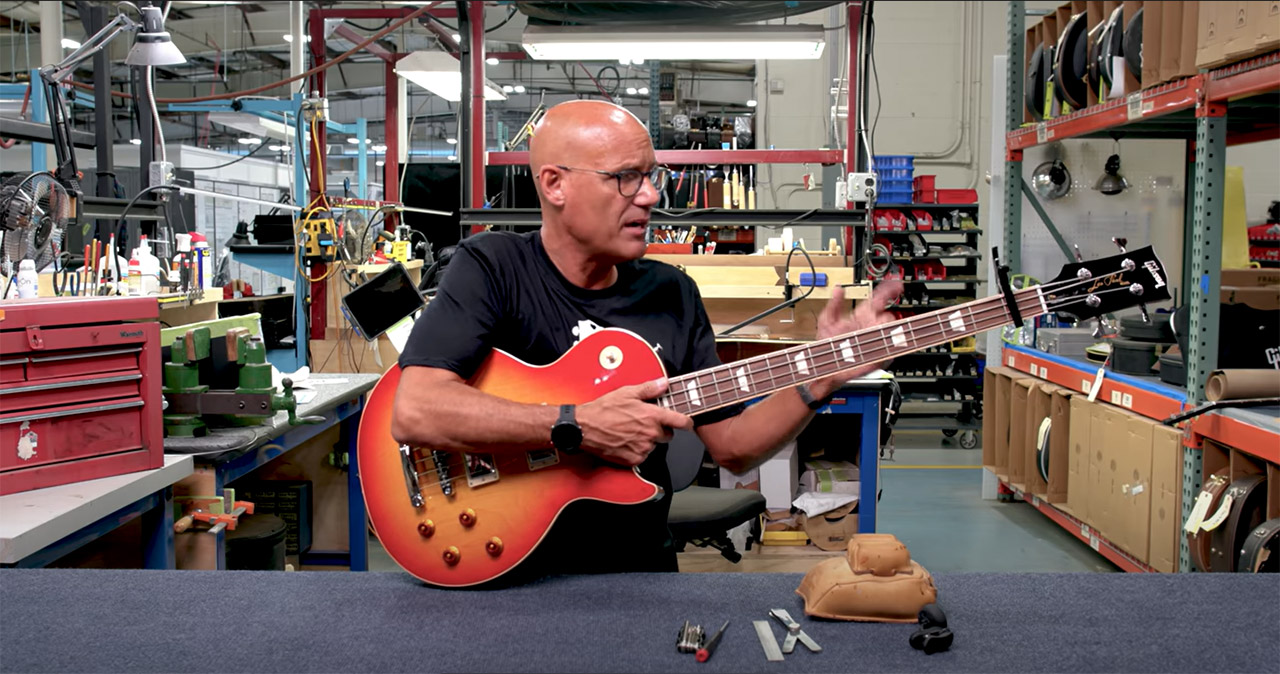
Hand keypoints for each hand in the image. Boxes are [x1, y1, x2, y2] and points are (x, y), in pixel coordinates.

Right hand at [577, 378, 693, 466]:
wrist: (584, 428)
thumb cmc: (603, 410)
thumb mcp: (627, 393)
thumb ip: (649, 389)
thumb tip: (664, 383)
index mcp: (652, 416)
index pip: (680, 421)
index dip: (687, 422)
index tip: (688, 422)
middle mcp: (650, 434)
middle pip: (668, 436)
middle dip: (660, 430)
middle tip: (645, 423)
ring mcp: (642, 448)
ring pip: (654, 446)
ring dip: (647, 440)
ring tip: (630, 431)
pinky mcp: (633, 459)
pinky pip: (642, 455)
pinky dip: (637, 450)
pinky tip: (625, 440)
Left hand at [810, 280, 902, 396]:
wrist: (824, 364)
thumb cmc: (826, 344)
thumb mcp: (826, 319)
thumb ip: (835, 303)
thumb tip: (839, 288)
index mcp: (862, 315)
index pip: (880, 298)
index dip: (890, 290)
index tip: (897, 284)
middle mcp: (871, 326)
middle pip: (890, 315)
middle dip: (886, 316)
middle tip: (877, 319)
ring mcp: (876, 340)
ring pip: (892, 331)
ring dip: (886, 330)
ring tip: (874, 331)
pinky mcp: (878, 355)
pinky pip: (891, 350)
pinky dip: (889, 347)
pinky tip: (878, 344)